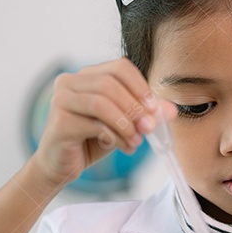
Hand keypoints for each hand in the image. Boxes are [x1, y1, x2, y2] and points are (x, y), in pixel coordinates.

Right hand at [29, 58, 176, 188]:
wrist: (63, 165)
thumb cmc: (93, 140)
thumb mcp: (124, 124)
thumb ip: (146, 114)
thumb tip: (172, 110)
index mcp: (87, 76)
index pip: (120, 67)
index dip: (141, 86)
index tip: (155, 108)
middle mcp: (70, 82)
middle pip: (111, 84)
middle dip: (135, 107)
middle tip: (149, 128)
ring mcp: (61, 100)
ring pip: (102, 103)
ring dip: (126, 124)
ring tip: (137, 141)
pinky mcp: (60, 122)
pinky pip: (94, 125)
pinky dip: (115, 137)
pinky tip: (123, 146)